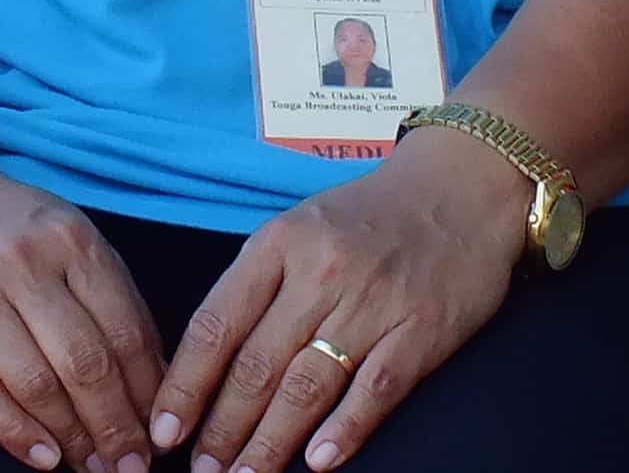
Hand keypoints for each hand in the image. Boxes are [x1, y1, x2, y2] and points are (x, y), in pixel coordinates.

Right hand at [0, 167, 165, 472]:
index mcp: (70, 240)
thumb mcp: (65, 235)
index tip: (160, 433)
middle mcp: (22, 262)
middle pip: (84, 363)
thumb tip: (156, 376)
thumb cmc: (4, 225)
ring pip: (34, 383)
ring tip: (91, 466)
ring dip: (71, 437)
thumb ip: (109, 294)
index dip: (148, 393)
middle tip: (131, 466)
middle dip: (115, 427)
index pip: (124, 330)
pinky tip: (43, 457)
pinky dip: (15, 432)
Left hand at [151, 134, 520, 472]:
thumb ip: (258, 284)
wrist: (463, 184)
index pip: (217, 323)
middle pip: (257, 365)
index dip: (186, 384)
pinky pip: (375, 388)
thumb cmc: (370, 214)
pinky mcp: (421, 329)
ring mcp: (373, 302)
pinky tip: (317, 460)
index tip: (165, 429)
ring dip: (270, 441)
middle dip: (222, 428)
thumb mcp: (300, 226)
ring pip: (308, 385)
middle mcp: (321, 272)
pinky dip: (345, 428)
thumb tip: (209, 363)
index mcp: (280, 243)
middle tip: (202, 470)